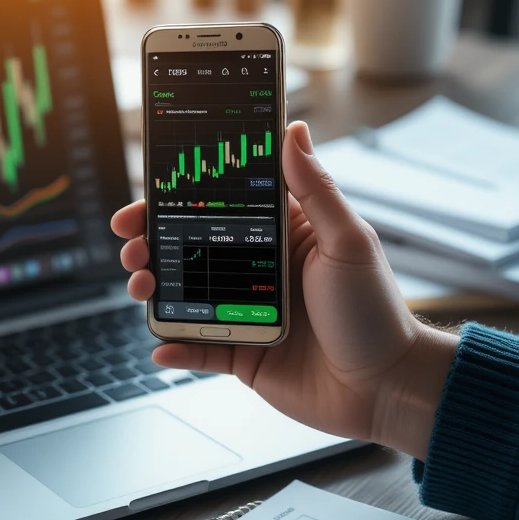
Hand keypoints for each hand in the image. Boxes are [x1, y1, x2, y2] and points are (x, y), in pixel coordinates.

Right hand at [111, 121, 456, 459]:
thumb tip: (293, 130)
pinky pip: (197, 348)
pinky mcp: (240, 352)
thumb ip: (316, 188)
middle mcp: (255, 269)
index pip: (217, 205)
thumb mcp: (347, 241)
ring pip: (183, 294)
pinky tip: (162, 347)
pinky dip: (175, 348)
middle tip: (131, 245)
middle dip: (150, 243)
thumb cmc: (376, 311)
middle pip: (187, 248)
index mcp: (279, 235)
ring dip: (154, 289)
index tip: (147, 193)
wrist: (386, 389)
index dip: (177, 198)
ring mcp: (243, 311)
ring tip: (143, 289)